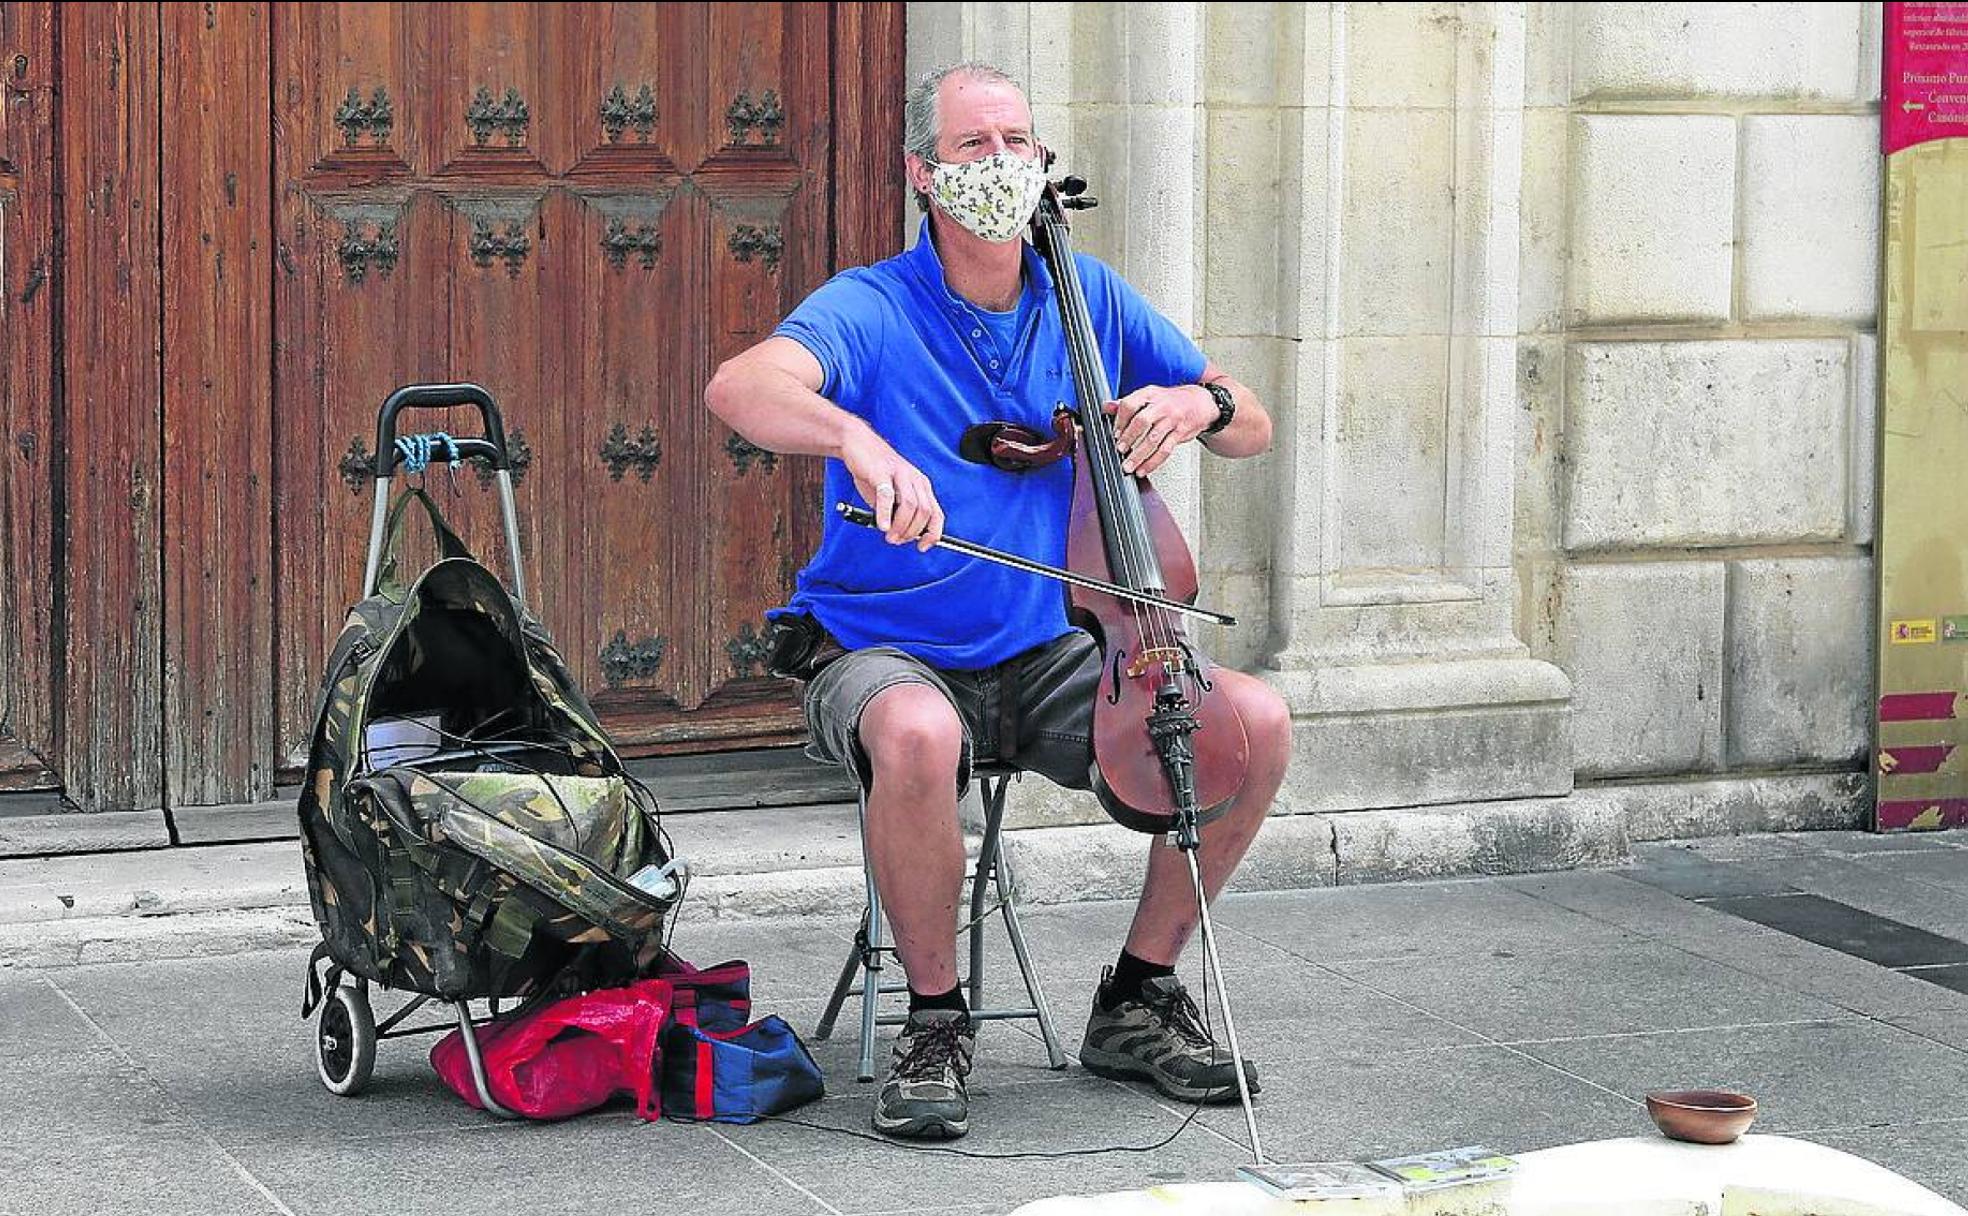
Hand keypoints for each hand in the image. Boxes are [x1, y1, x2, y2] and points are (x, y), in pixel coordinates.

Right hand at [839, 427, 944, 550]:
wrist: (857, 443)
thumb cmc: (874, 470)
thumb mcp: (891, 495)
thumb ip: (897, 513)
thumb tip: (899, 535)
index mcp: (921, 485)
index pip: (936, 513)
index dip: (933, 534)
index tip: (923, 546)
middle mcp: (914, 479)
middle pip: (925, 512)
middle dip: (912, 532)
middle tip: (897, 540)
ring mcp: (900, 474)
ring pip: (911, 506)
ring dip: (901, 526)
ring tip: (889, 536)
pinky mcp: (882, 471)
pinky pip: (887, 495)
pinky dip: (886, 514)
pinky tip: (882, 525)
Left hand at [1104, 384, 1212, 475]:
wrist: (1201, 403)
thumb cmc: (1172, 401)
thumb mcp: (1150, 396)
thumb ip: (1127, 403)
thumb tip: (1106, 407)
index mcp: (1150, 394)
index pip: (1130, 404)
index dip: (1120, 420)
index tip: (1114, 433)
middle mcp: (1162, 406)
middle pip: (1142, 421)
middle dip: (1129, 437)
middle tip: (1120, 449)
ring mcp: (1172, 420)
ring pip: (1153, 439)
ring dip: (1139, 455)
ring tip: (1129, 466)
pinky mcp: (1180, 433)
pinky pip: (1165, 450)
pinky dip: (1153, 462)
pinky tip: (1144, 469)